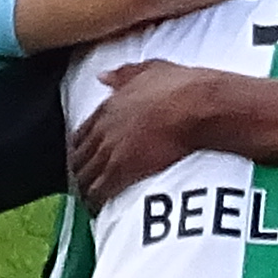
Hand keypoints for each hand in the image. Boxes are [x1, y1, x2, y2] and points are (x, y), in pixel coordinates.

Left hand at [68, 58, 244, 207]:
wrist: (198, 107)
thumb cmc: (181, 88)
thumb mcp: (150, 70)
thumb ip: (123, 75)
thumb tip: (104, 77)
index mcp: (109, 107)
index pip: (81, 133)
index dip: (80, 148)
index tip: (84, 157)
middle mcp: (105, 130)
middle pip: (79, 158)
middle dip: (80, 171)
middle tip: (85, 182)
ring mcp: (112, 151)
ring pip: (85, 177)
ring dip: (86, 189)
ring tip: (91, 200)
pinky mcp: (123, 170)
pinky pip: (100, 191)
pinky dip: (97, 201)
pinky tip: (99, 208)